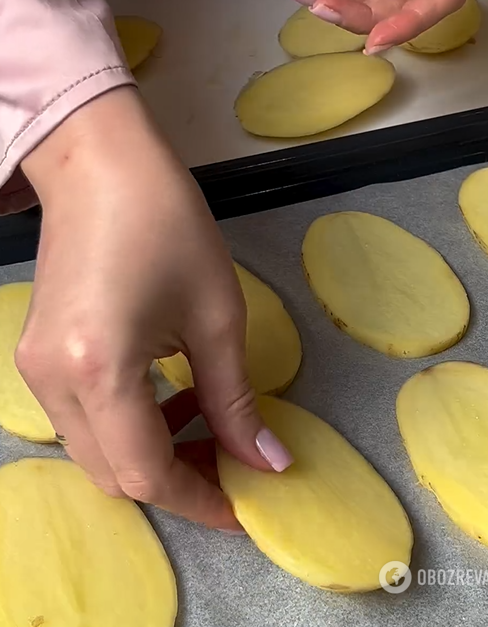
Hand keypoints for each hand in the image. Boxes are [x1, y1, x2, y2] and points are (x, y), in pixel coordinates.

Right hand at [17, 87, 292, 529]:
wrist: (99, 165)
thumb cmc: (167, 223)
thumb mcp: (216, 314)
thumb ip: (235, 399)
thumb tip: (267, 461)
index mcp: (99, 370)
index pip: (146, 473)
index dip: (200, 501)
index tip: (246, 508)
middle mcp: (52, 383)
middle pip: (114, 474)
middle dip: (177, 481)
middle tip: (231, 462)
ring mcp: (35, 371)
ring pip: (95, 452)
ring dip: (151, 455)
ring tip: (204, 425)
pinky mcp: (36, 357)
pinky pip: (82, 420)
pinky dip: (126, 427)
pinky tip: (166, 398)